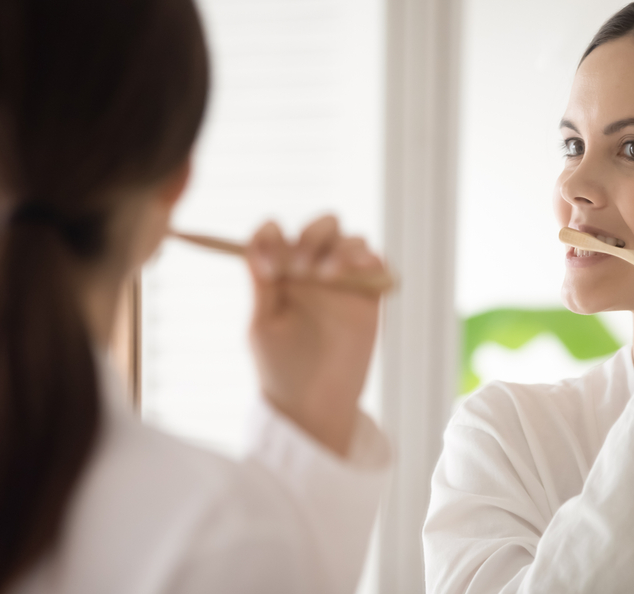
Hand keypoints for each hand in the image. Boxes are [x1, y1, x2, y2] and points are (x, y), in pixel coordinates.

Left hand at [245, 215, 383, 456]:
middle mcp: (312, 271)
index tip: (268, 266)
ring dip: (340, 249)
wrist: (314, 406)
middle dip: (311, 238)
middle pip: (321, 228)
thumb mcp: (263, 326)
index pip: (277, 235)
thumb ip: (262, 286)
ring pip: (351, 240)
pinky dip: (369, 259)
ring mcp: (344, 282)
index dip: (271, 238)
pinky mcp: (370, 296)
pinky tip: (353, 274)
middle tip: (301, 268)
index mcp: (281, 273)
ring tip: (326, 276)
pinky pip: (377, 262)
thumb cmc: (280, 368)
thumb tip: (255, 245)